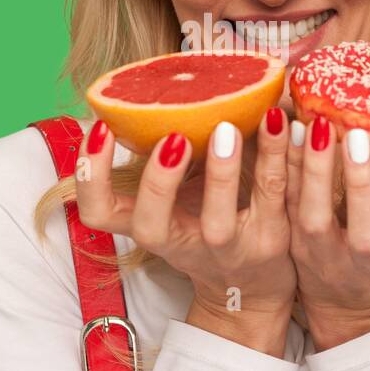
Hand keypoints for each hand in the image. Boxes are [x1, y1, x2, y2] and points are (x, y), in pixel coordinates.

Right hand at [74, 108, 296, 355]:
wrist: (252, 287)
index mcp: (148, 225)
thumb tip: (157, 83)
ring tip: (227, 127)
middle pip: (150, 225)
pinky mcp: (270, 242)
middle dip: (157, 182)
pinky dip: (276, 156)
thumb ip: (164, 156)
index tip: (102, 127)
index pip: (98, 212)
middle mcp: (180, 242)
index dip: (91, 176)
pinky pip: (273, 196)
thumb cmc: (204, 223)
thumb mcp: (175, 200)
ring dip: (221, 172)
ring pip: (219, 221)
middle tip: (172, 138)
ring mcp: (226, 248)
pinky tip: (278, 121)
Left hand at [286, 117, 369, 350]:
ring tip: (316, 125)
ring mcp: (330, 258)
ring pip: (315, 221)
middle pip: (367, 233)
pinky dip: (287, 167)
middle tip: (359, 134)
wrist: (348, 298)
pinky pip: (287, 206)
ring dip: (314, 170)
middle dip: (361, 183)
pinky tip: (290, 131)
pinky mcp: (297, 248)